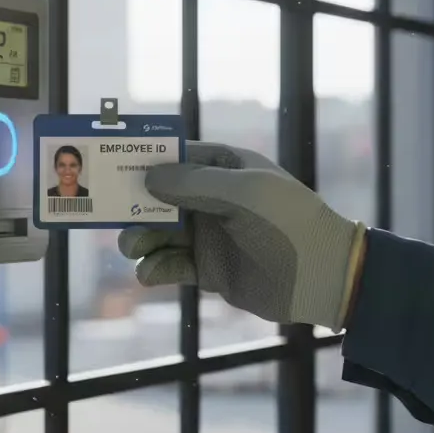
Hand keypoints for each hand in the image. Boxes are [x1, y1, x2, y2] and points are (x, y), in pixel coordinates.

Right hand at [117, 142, 365, 329]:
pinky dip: (154, 268)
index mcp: (225, 168)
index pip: (176, 156)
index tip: (111, 165)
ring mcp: (208, 234)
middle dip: (134, 206)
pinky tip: (150, 273)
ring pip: (158, 233)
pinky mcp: (208, 270)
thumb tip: (148, 177)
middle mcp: (212, 199)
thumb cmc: (289, 221)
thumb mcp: (243, 192)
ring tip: (135, 247)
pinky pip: (170, 266)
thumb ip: (193, 184)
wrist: (322, 276)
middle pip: (158, 198)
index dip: (144, 160)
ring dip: (139, 239)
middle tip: (112, 215)